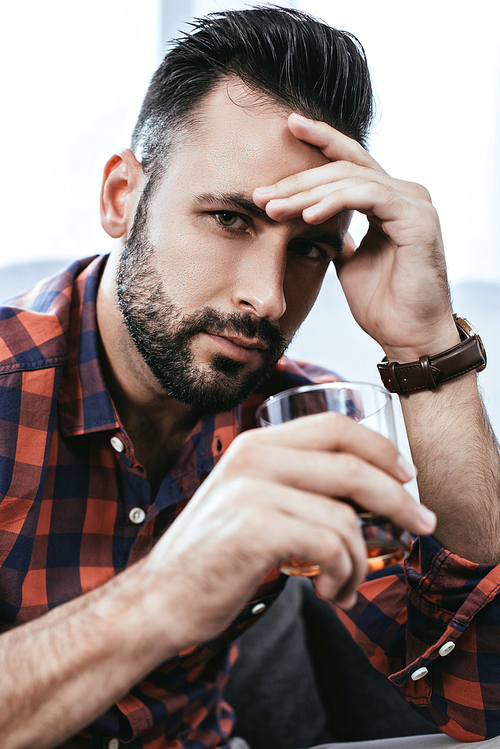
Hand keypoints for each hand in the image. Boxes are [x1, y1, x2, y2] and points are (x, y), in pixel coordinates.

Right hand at [144, 414, 435, 648]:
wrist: (160, 597)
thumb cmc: (215, 554)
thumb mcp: (252, 500)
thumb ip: (297, 483)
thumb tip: (369, 492)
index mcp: (256, 444)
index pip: (335, 426)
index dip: (380, 449)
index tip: (406, 477)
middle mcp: (254, 457)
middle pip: (352, 466)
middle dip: (398, 500)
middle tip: (420, 526)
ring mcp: (253, 491)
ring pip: (345, 517)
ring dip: (360, 560)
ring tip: (345, 585)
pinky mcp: (256, 529)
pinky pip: (331, 547)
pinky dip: (343, 576)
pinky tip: (330, 592)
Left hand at [253, 113, 458, 361]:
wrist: (407, 337)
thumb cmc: (383, 304)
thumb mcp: (350, 262)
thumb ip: (338, 235)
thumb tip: (313, 222)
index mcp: (389, 200)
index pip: (350, 161)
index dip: (320, 140)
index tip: (287, 127)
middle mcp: (405, 193)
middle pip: (344, 167)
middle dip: (298, 178)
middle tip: (261, 193)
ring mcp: (414, 203)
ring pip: (352, 179)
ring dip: (307, 193)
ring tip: (275, 208)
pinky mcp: (417, 219)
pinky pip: (369, 196)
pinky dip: (335, 202)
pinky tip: (308, 214)